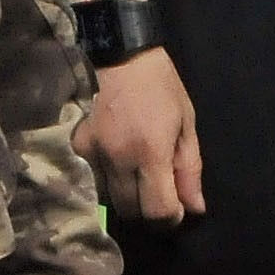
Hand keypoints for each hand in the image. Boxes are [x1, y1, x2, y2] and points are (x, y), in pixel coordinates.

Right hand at [79, 47, 203, 224]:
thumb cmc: (161, 88)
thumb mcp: (186, 125)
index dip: (171, 218)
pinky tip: (118, 162)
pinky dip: (108, 180)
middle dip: (149, 212)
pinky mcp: (79, 146)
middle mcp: (118, 157)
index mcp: (150, 151)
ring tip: (139, 177)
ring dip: (127, 197)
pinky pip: (93, 178)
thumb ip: (189, 170)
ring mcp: (94, 152)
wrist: (122, 56)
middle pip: (131, 211)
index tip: (178, 208)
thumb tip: (195, 208)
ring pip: (109, 199)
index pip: (157, 209)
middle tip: (160, 194)